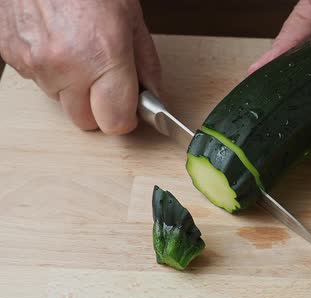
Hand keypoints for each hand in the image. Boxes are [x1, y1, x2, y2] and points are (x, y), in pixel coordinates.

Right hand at [0, 0, 160, 133]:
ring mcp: (35, 62)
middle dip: (99, 106)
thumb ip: (145, 64)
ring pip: (61, 101)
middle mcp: (66, 64)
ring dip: (73, 87)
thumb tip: (152, 94)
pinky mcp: (13, 57)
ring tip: (79, 50)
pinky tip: (59, 43)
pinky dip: (51, 70)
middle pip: (86, 120)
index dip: (125, 117)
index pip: (115, 121)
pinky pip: (38, 81)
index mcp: (102, 54)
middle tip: (106, 78)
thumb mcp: (131, 17)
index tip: (130, 108)